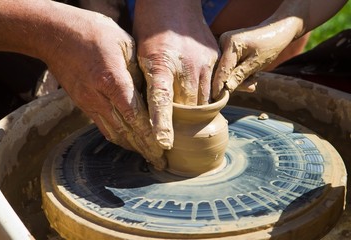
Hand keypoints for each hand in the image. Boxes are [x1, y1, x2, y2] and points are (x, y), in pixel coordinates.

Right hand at [44, 5, 165, 168]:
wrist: (55, 35)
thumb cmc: (93, 33)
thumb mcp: (124, 43)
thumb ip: (138, 70)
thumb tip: (153, 93)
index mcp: (111, 80)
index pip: (134, 115)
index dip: (149, 135)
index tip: (162, 149)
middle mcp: (98, 96)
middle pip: (125, 130)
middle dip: (144, 148)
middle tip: (160, 163)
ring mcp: (88, 102)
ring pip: (113, 132)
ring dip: (132, 147)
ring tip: (148, 157)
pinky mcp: (82, 104)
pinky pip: (102, 126)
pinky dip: (118, 138)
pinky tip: (129, 143)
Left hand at [133, 0, 218, 148]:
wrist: (173, 3)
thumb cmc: (151, 30)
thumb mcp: (141, 56)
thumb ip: (148, 84)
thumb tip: (151, 112)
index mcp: (160, 65)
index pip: (161, 100)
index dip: (162, 124)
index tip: (164, 143)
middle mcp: (186, 66)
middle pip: (187, 108)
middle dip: (182, 126)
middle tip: (176, 138)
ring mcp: (204, 63)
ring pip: (204, 100)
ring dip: (197, 114)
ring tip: (190, 124)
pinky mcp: (215, 60)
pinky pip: (214, 87)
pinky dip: (206, 98)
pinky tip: (199, 99)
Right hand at [212, 17, 302, 98]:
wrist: (277, 30)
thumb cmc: (270, 45)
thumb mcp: (256, 64)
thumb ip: (239, 76)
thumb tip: (225, 90)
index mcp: (230, 43)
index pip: (221, 69)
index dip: (218, 85)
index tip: (215, 99)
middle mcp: (222, 42)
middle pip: (221, 70)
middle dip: (235, 81)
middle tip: (251, 85)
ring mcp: (223, 44)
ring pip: (225, 70)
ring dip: (239, 77)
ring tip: (254, 77)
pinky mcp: (226, 48)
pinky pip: (228, 66)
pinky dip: (238, 72)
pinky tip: (250, 72)